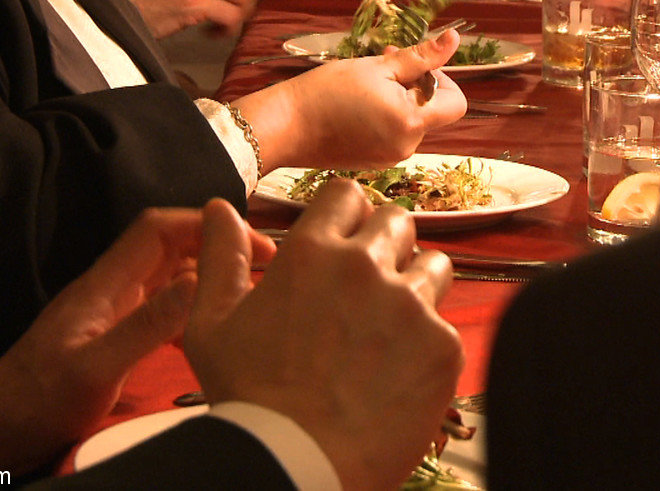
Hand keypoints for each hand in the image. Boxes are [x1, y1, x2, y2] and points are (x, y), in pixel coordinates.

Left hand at [0, 207, 274, 474]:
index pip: (156, 229)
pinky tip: (217, 326)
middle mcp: (113, 290)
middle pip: (170, 247)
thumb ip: (147, 325)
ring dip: (210, 273)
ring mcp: (115, 311)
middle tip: (262, 263)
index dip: (201, 222)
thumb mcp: (97, 367)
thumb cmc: (39, 400)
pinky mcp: (119, 334)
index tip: (244, 237)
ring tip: (250, 289)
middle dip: (215, 244)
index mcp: (105, 285)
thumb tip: (198, 282)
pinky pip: (166, 306)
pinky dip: (196, 306)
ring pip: (171, 275)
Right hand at [184, 182, 462, 489]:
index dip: (345, 215)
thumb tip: (219, 207)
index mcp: (311, 253)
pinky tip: (399, 372)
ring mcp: (410, 305)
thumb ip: (221, 257)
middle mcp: (366, 267)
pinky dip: (428, 342)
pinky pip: (446, 324)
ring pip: (432, 265)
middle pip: (397, 221)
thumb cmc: (248, 399)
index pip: (346, 195)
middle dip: (385, 244)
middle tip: (368, 286)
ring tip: (390, 328)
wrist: (295, 463)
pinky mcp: (442, 345)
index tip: (343, 241)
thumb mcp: (212, 324)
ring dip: (415, 284)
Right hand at [234, 29, 466, 171]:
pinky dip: (383, 117)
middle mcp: (406, 147)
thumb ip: (419, 56)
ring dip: (397, 100)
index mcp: (411, 122)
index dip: (441, 79)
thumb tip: (454, 39)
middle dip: (414, 86)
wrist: (285, 127)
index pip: (456, 103)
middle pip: (431, 112)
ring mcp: (390, 158)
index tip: (414, 67)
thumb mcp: (376, 66)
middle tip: (383, 65)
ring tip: (364, 85)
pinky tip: (355, 106)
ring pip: (410, 122)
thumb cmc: (326, 92)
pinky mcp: (374, 162)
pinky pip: (392, 135)